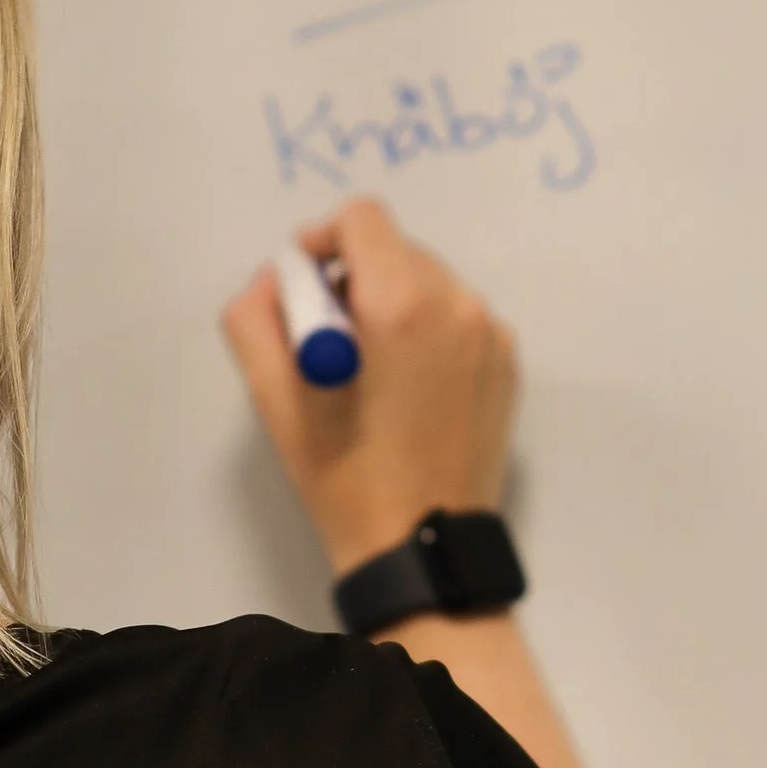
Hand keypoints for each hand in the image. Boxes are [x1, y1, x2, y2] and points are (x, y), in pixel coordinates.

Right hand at [222, 199, 517, 575]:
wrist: (422, 547)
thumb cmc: (344, 477)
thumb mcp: (275, 397)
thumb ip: (258, 315)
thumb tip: (280, 276)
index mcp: (401, 304)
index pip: (362, 220)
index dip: (323, 242)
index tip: (306, 284)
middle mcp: (457, 305)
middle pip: (396, 249)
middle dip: (356, 279)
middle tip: (332, 339)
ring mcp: (490, 334)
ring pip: (428, 282)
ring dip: (392, 305)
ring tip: (371, 371)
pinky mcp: (508, 362)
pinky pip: (457, 318)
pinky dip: (427, 334)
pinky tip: (408, 390)